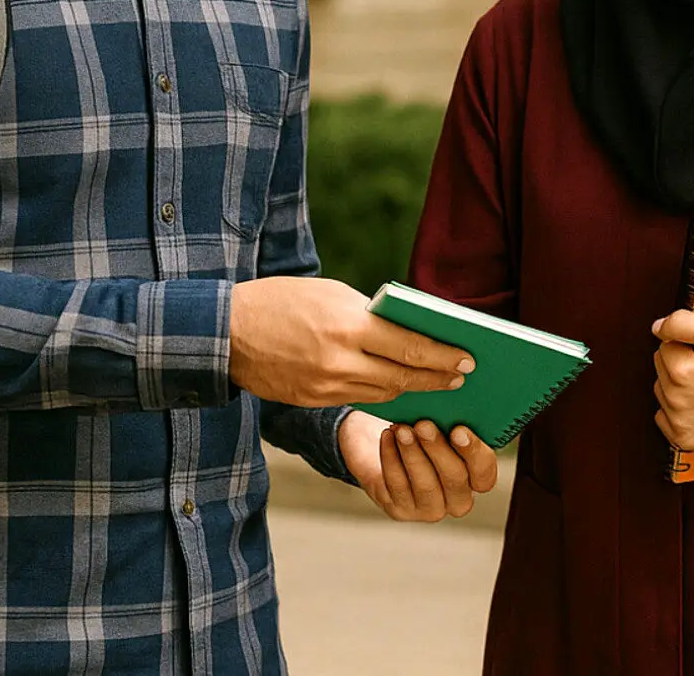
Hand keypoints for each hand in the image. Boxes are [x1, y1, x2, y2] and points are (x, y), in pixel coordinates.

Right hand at [228, 277, 473, 406]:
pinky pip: (357, 400)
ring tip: (437, 384)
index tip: (467, 359)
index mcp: (347, 326)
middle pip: (402, 376)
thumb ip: (369, 315)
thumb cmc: (282, 301)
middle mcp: (339, 360)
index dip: (442, 356)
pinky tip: (399, 391)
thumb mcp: (331, 294)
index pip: (409, 346)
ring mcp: (325, 386)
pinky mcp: (312, 400)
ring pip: (382, 393)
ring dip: (413, 391)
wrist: (225, 332)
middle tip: (462, 377)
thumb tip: (406, 330)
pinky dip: (382, 395)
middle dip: (436, 378)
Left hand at [339, 411, 499, 521]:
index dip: (474, 454)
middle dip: (438, 450)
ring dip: (413, 454)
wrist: (381, 441)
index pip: (485, 474)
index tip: (458, 430)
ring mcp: (429, 508)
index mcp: (476, 478)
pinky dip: (391, 458)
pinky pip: (397, 486)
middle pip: (455, 480)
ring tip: (402, 429)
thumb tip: (457, 393)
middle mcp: (456, 499)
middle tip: (424, 425)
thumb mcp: (441, 421)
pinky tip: (388, 437)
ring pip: (425, 485)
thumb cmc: (420, 426)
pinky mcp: (400, 509)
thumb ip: (453, 420)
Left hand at [650, 311, 693, 451]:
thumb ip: (684, 323)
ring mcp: (680, 423)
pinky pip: (663, 416)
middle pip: (661, 365)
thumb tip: (657, 328)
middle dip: (681, 361)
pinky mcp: (685, 439)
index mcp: (683, 371)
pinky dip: (677, 409)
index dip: (689, 342)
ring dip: (679, 383)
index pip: (665, 343)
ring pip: (662, 388)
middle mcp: (676, 400)